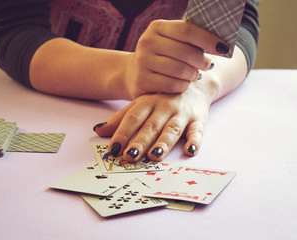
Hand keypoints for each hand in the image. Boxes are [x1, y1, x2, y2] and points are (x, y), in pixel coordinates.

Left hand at [94, 80, 212, 161]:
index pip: (132, 118)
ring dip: (164, 143)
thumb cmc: (161, 98)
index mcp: (147, 102)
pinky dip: (195, 140)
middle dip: (140, 142)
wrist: (192, 84)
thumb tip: (98, 131)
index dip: (122, 133)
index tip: (112, 149)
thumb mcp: (140, 104)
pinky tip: (190, 150)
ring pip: (172, 129)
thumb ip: (120, 118)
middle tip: (130, 156)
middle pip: (150, 126)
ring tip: (155, 156)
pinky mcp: (198, 120)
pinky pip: (197, 130)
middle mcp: (164, 107)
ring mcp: (181, 113)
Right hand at [123, 19, 226, 98]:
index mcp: (157, 27)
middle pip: (186, 52)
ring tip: (194, 75)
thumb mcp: (170, 41)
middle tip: (208, 66)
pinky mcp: (141, 80)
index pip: (187, 30)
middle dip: (202, 61)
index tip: (224, 48)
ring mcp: (142, 62)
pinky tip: (183, 84)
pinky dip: (183, 86)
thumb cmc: (161, 56)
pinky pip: (172, 84)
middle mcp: (147, 42)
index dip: (208, 39)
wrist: (133, 73)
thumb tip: (221, 44)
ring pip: (180, 70)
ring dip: (193, 75)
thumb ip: (190, 39)